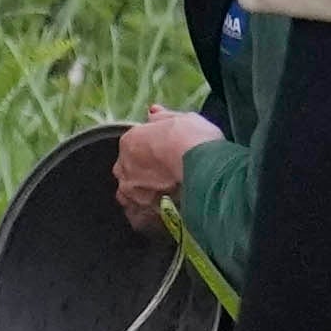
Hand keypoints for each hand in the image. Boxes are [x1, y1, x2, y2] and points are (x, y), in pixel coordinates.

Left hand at [109, 107, 219, 238]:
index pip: (132, 146)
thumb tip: (153, 113)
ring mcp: (132, 195)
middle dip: (141, 172)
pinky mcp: (142, 217)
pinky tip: (162, 212)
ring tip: (165, 195)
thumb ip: (163, 118)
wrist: (206, 172)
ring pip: (130, 195)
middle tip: (165, 174)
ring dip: (142, 194)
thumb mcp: (183, 119)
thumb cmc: (196, 142)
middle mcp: (125, 170)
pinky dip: (147, 215)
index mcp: (129, 143)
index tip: (165, 153)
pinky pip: (139, 217)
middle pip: (127, 171)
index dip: (150, 150)